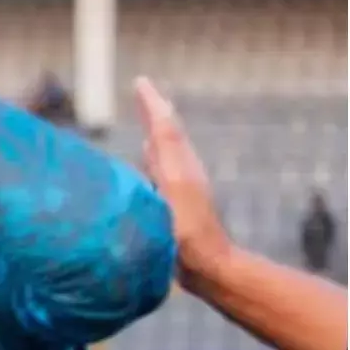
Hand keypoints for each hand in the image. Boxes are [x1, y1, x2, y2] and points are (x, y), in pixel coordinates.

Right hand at [133, 77, 231, 281]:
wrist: (208, 268)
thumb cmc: (188, 235)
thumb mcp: (176, 190)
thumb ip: (165, 157)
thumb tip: (154, 128)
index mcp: (179, 166)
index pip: (164, 126)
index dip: (151, 104)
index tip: (140, 82)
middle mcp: (180, 172)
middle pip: (166, 134)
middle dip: (153, 112)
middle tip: (142, 93)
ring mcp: (179, 188)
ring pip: (164, 150)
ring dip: (153, 132)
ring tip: (144, 119)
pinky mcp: (174, 205)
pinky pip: (160, 169)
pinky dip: (151, 156)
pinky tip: (144, 160)